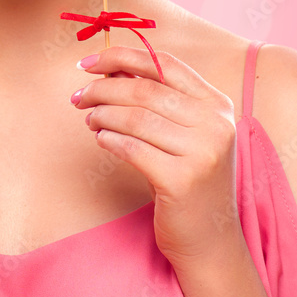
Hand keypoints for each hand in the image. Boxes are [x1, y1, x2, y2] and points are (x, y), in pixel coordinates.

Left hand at [71, 45, 241, 264]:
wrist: (211, 241)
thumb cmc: (190, 180)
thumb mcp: (185, 133)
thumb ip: (156, 100)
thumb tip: (110, 69)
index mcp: (217, 103)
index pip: (164, 63)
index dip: (121, 56)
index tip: (87, 62)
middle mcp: (215, 124)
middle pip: (144, 89)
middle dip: (102, 89)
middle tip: (79, 96)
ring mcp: (202, 152)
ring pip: (135, 118)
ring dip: (102, 115)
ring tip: (90, 120)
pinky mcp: (183, 180)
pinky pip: (133, 149)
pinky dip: (110, 140)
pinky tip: (101, 139)